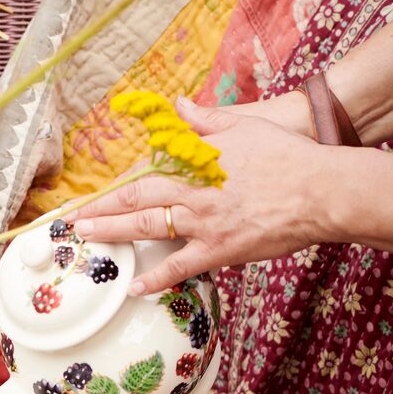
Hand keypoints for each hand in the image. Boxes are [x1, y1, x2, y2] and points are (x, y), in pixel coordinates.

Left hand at [66, 98, 329, 293]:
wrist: (320, 190)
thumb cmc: (286, 156)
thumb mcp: (244, 126)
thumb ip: (205, 119)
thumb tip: (178, 104)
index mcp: (196, 161)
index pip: (147, 170)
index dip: (118, 182)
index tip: (95, 190)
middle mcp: (193, 191)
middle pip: (136, 197)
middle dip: (101, 208)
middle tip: (72, 219)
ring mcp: (203, 221)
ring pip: (147, 226)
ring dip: (112, 233)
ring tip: (85, 239)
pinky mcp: (219, 248)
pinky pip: (179, 267)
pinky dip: (155, 279)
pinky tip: (132, 288)